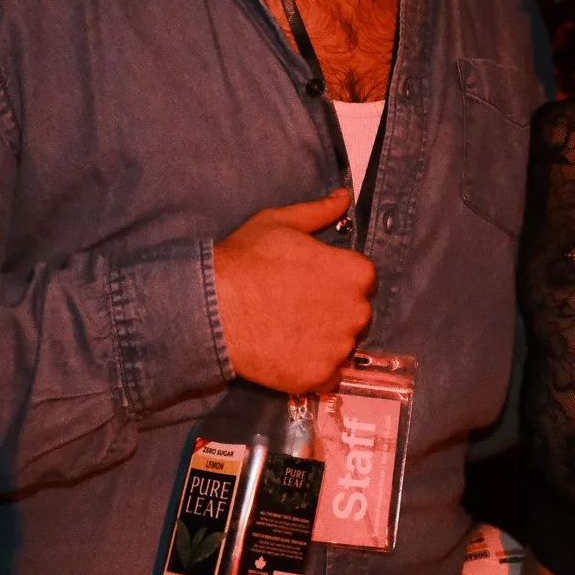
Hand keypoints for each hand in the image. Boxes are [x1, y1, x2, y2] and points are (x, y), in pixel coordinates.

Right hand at [210, 189, 373, 394]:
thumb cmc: (246, 260)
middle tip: (297, 307)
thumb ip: (320, 211)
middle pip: (356, 314)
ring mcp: (339, 348)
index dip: (337, 280)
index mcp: (356, 273)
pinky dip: (313, 368)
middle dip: (334, 311)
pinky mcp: (319, 377)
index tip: (311, 283)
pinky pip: (329, 375)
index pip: (362, 280)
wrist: (212, 309)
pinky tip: (287, 353)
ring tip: (289, 331)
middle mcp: (358, 313)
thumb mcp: (281, 223)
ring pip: (343, 345)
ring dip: (325, 340)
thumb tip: (344, 197)